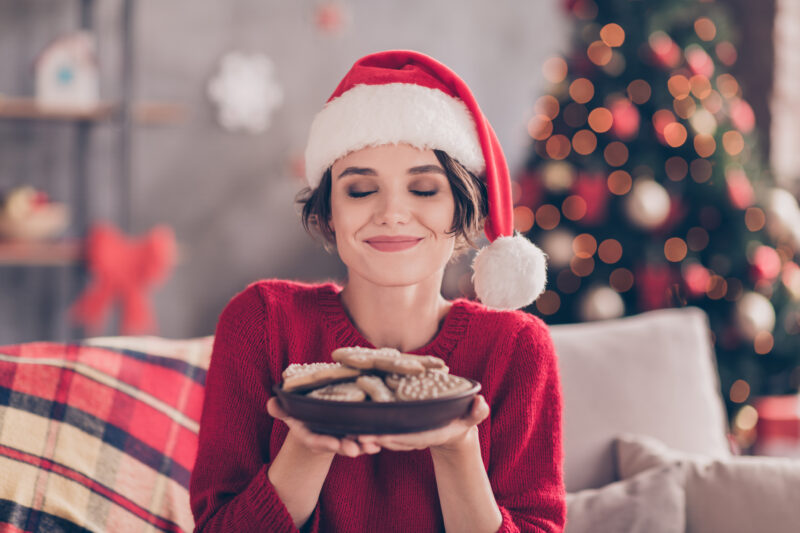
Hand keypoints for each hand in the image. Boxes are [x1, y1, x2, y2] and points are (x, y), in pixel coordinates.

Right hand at [267, 397, 381, 457]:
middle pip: (336, 445)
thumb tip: (271, 403)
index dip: (323, 443)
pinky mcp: (353, 433)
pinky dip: (371, 441)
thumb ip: (281, 409)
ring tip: (373, 446)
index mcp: (309, 433)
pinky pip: (363, 438)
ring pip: (352, 443)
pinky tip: (380, 442)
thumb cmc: (301, 412)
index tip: (333, 445)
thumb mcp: (290, 410)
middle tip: (354, 450)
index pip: (314, 441)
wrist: (315, 416)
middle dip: (346, 448)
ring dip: (362, 446)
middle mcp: (325, 437)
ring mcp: (340, 436)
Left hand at [357, 394, 489, 453]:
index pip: (412, 437)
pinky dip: (369, 428)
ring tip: (350, 434)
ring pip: (385, 435)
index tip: (382, 438)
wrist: (453, 426)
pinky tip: (352, 423)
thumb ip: (477, 412)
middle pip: (394, 439)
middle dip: (376, 439)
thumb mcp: (472, 415)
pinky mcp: (398, 425)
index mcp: (430, 434)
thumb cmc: (462, 418)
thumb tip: (481, 403)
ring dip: (369, 436)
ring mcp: (405, 432)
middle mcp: (415, 435)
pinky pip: (383, 428)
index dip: (398, 438)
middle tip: (358, 437)